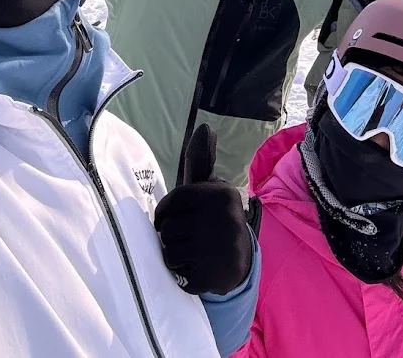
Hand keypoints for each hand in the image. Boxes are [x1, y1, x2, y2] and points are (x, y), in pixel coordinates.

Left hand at [154, 124, 257, 294]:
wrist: (237, 260)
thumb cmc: (213, 219)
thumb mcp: (208, 190)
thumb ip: (201, 161)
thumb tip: (206, 127)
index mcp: (222, 194)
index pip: (173, 201)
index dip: (165, 212)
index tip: (173, 218)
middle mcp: (225, 218)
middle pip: (166, 229)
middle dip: (171, 236)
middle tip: (188, 237)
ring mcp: (221, 248)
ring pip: (168, 252)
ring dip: (174, 255)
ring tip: (191, 252)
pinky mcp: (213, 275)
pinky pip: (176, 274)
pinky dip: (181, 274)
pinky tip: (197, 268)